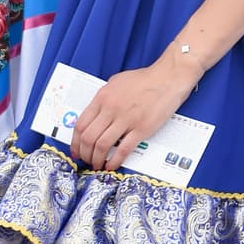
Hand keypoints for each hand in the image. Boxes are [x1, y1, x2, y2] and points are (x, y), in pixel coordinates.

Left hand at [70, 51, 195, 171]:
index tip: (76, 150)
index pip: (81, 124)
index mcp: (102, 97)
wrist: (168, 78)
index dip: (75, 142)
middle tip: (87, 160)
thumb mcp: (116, 82)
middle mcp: (111, 109)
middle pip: (88, 138)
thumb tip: (96, 113)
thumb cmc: (144, 79)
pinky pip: (123, 149)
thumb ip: (104, 97)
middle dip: (85, 153)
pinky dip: (115, 161)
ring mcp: (126, 119)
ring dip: (97, 159)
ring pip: (102, 145)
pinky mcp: (141, 129)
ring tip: (98, 165)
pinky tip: (112, 165)